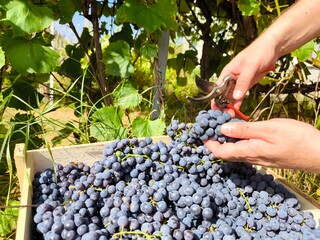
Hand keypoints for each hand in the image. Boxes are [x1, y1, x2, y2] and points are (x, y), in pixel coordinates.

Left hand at [204, 118, 319, 172]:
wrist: (319, 153)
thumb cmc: (296, 139)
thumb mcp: (269, 129)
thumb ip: (244, 129)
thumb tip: (222, 129)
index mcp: (249, 151)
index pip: (220, 152)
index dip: (208, 143)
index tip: (202, 132)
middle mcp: (251, 157)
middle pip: (226, 152)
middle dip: (215, 140)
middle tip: (210, 126)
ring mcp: (259, 157)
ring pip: (235, 150)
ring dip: (226, 139)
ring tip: (222, 124)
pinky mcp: (266, 155)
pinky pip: (246, 149)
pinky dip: (238, 139)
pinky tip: (240, 129)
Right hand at [211, 39, 276, 110]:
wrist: (273, 47)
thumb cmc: (259, 52)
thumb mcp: (251, 67)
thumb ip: (243, 82)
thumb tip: (236, 97)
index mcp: (227, 72)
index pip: (217, 88)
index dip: (215, 100)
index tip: (215, 110)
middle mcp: (230, 78)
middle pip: (223, 94)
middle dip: (222, 106)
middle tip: (225, 116)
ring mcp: (238, 82)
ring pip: (231, 97)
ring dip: (230, 106)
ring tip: (230, 116)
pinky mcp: (246, 84)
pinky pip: (240, 96)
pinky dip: (238, 103)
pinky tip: (237, 111)